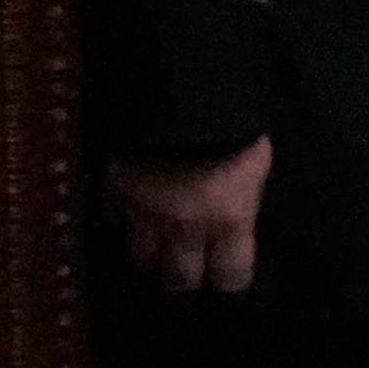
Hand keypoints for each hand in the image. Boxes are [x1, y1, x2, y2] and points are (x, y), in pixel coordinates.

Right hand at [117, 138, 274, 297]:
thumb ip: (245, 200)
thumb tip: (240, 218)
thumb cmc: (235, 122)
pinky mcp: (113, 188)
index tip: (229, 276)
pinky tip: (129, 214)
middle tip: (189, 273)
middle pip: (179, 279)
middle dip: (185, 279)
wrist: (180, 88)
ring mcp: (144, 211)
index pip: (231, 277)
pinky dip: (120, 220)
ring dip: (152, 256)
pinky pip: (112, 219)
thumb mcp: (256, 165)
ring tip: (159, 249)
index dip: (231, 280)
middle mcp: (184, 227)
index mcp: (229, 220)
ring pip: (141, 257)